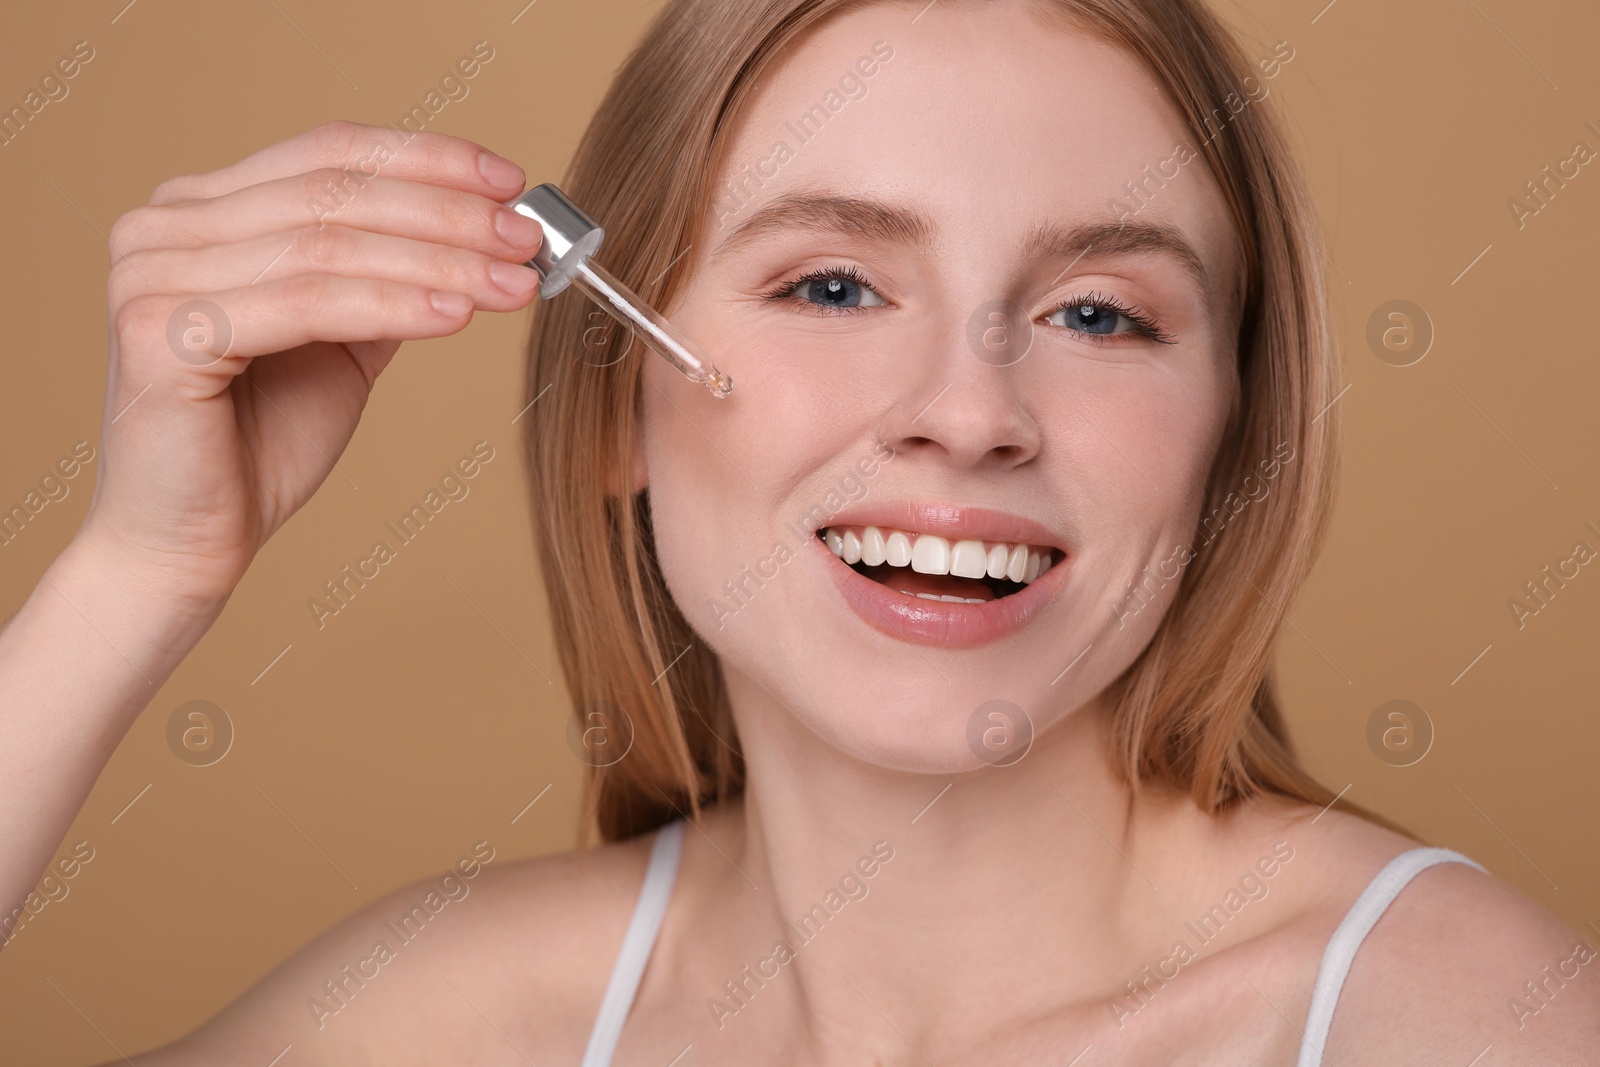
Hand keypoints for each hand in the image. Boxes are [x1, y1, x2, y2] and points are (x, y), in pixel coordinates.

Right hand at [80, 120, 542, 609]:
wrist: (191, 542)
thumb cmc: (261, 442)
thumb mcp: (342, 340)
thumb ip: (387, 278)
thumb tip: (482, 231)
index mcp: (201, 208)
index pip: (330, 151)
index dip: (428, 159)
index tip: (511, 182)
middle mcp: (164, 225)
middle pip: (337, 192)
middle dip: (450, 213)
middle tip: (528, 239)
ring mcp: (152, 272)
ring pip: (330, 246)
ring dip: (440, 260)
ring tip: (514, 283)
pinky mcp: (159, 331)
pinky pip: (306, 302)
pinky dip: (393, 305)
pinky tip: (458, 314)